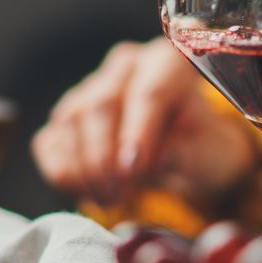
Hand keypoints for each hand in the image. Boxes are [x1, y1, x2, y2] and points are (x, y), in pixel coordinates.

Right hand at [32, 37, 261, 208]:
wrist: (184, 156)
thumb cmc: (200, 147)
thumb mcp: (210, 152)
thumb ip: (189, 151)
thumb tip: (161, 156)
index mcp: (168, 63)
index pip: (149, 91)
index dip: (138, 132)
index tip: (133, 169)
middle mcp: (126, 66)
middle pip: (102, 104)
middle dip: (105, 156)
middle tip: (117, 195)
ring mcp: (92, 87)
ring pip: (72, 120)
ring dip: (83, 167)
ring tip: (108, 199)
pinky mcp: (68, 116)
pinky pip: (51, 140)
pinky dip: (62, 170)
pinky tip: (84, 190)